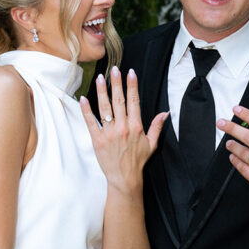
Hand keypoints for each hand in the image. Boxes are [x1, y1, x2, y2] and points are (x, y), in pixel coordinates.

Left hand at [80, 67, 167, 192]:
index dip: (132, 85)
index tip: (130, 72)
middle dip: (117, 83)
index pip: (134, 101)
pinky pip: (91, 122)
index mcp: (136, 127)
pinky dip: (86, 110)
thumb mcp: (152, 144)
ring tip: (100, 78)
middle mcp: (123, 127)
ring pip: (104, 108)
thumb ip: (157, 126)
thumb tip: (165, 113)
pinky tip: (83, 99)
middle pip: (119, 101)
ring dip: (102, 92)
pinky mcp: (98, 140)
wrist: (125, 178)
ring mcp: (109, 133)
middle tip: (114, 70)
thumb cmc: (138, 161)